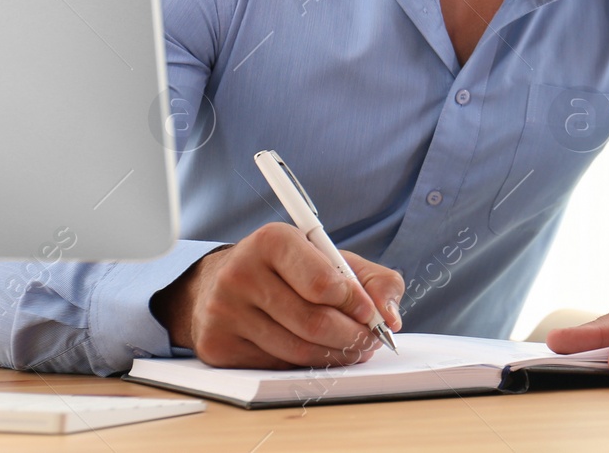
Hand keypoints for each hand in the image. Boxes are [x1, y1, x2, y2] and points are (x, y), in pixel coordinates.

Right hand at [150, 223, 404, 368]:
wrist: (220, 281)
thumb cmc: (288, 269)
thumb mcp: (331, 258)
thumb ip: (374, 280)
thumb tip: (391, 317)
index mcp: (273, 241)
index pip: (323, 283)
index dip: (355, 304)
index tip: (371, 314)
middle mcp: (241, 273)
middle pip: (313, 322)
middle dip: (353, 336)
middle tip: (370, 339)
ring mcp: (224, 311)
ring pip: (296, 350)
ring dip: (335, 355)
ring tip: (352, 348)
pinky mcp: (217, 345)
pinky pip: (275, 366)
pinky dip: (306, 365)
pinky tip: (318, 354)